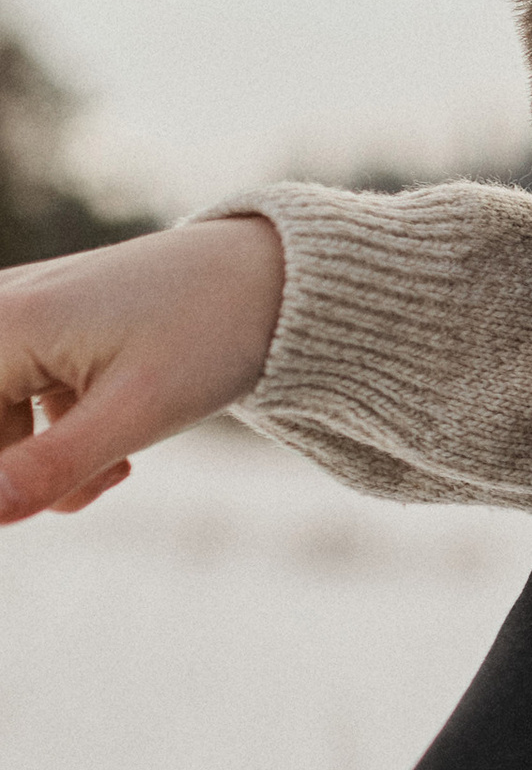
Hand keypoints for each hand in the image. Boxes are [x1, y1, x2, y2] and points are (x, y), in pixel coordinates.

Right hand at [0, 216, 287, 519]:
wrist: (268, 277)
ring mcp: (17, 312)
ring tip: (120, 464)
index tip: (66, 492)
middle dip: (32, 475)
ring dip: (54, 457)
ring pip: (3, 420)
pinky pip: (25, 395)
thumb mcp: (134, 414)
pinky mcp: (43, 324)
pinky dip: (66, 428)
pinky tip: (120, 430)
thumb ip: (52, 467)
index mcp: (3, 324)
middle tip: (110, 478)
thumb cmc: (207, 336)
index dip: (8, 481)